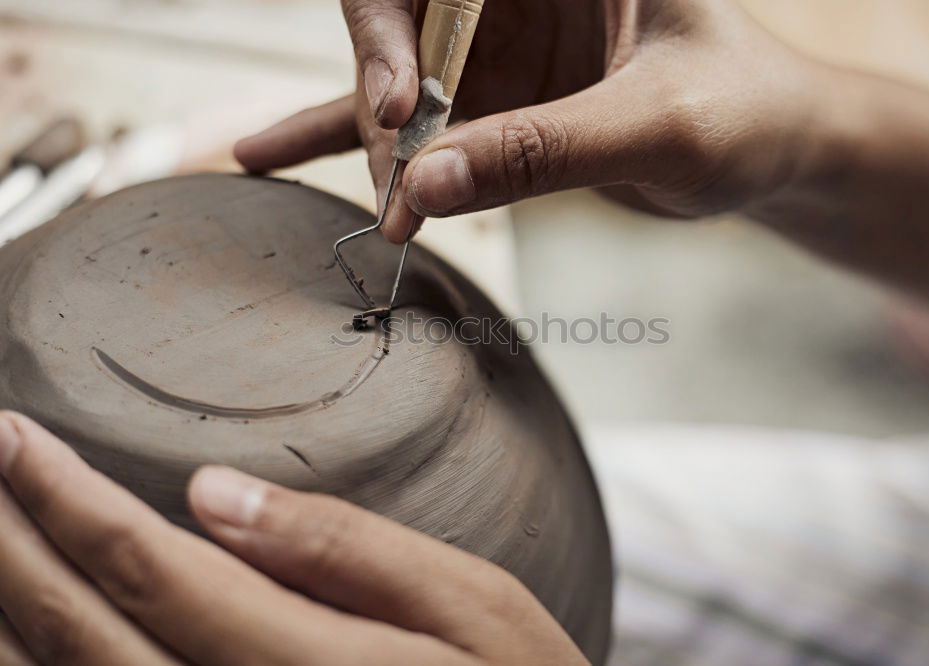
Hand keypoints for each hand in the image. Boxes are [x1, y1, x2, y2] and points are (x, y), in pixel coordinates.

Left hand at [0, 412, 586, 664]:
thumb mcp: (472, 604)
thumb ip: (346, 548)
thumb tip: (214, 494)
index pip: (154, 571)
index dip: (69, 501)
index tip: (16, 435)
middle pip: (85, 633)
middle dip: (12, 544)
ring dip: (8, 609)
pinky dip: (43, 664)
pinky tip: (28, 622)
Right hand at [235, 0, 824, 241]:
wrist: (771, 153)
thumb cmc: (743, 115)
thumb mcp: (657, 128)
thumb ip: (544, 152)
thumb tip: (422, 189)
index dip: (388, 28)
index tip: (400, 111)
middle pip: (402, 26)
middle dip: (388, 110)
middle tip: (399, 189)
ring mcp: (497, 45)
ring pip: (398, 84)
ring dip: (380, 151)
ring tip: (381, 214)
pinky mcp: (493, 101)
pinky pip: (408, 124)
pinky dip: (345, 145)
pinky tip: (266, 155)